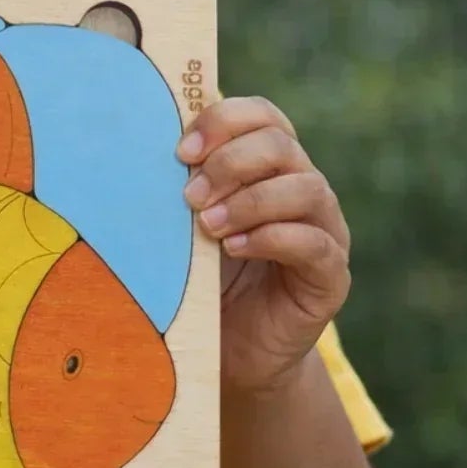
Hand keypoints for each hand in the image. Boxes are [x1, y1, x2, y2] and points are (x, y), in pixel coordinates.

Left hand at [177, 96, 350, 394]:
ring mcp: (326, 231)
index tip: (182, 151)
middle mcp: (305, 189)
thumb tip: (135, 149)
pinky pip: (314, 244)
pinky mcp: (331, 276)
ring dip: (249, 201)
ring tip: (207, 227)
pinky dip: (270, 239)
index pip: (263, 115)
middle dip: (229, 163)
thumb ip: (179, 188)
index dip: (224, 121)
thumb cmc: (204, 279)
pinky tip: (234, 249)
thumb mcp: (185, 227)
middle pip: (282, 145)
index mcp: (271, 166)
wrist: (231, 351)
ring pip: (306, 189)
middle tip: (188, 197)